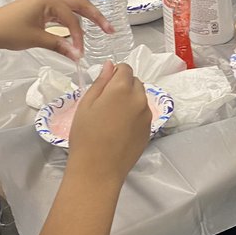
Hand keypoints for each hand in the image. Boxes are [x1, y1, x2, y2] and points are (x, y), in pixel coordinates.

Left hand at [0, 0, 111, 60]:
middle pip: (79, 5)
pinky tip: (76, 31)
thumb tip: (78, 56)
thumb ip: (59, 45)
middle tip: (110, 29)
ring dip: (83, 19)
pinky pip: (61, 14)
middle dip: (95, 17)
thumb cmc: (7, 31)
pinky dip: (70, 22)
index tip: (80, 52)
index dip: (79, 36)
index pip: (72, 18)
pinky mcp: (39, 9)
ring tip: (99, 29)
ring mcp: (44, 2)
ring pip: (71, 9)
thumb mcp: (36, 39)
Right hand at [67, 61, 151, 179]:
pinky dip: (134, 114)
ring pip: (140, 98)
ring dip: (130, 100)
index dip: (114, 73)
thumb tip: (110, 65)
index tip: (104, 85)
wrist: (98, 169)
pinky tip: (120, 129)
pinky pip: (143, 114)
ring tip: (112, 117)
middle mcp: (140, 99)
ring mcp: (147, 115)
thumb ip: (101, 82)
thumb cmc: (86, 135)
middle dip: (123, 86)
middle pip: (135, 82)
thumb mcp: (86, 104)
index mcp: (123, 89)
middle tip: (106, 102)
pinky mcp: (149, 130)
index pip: (125, 68)